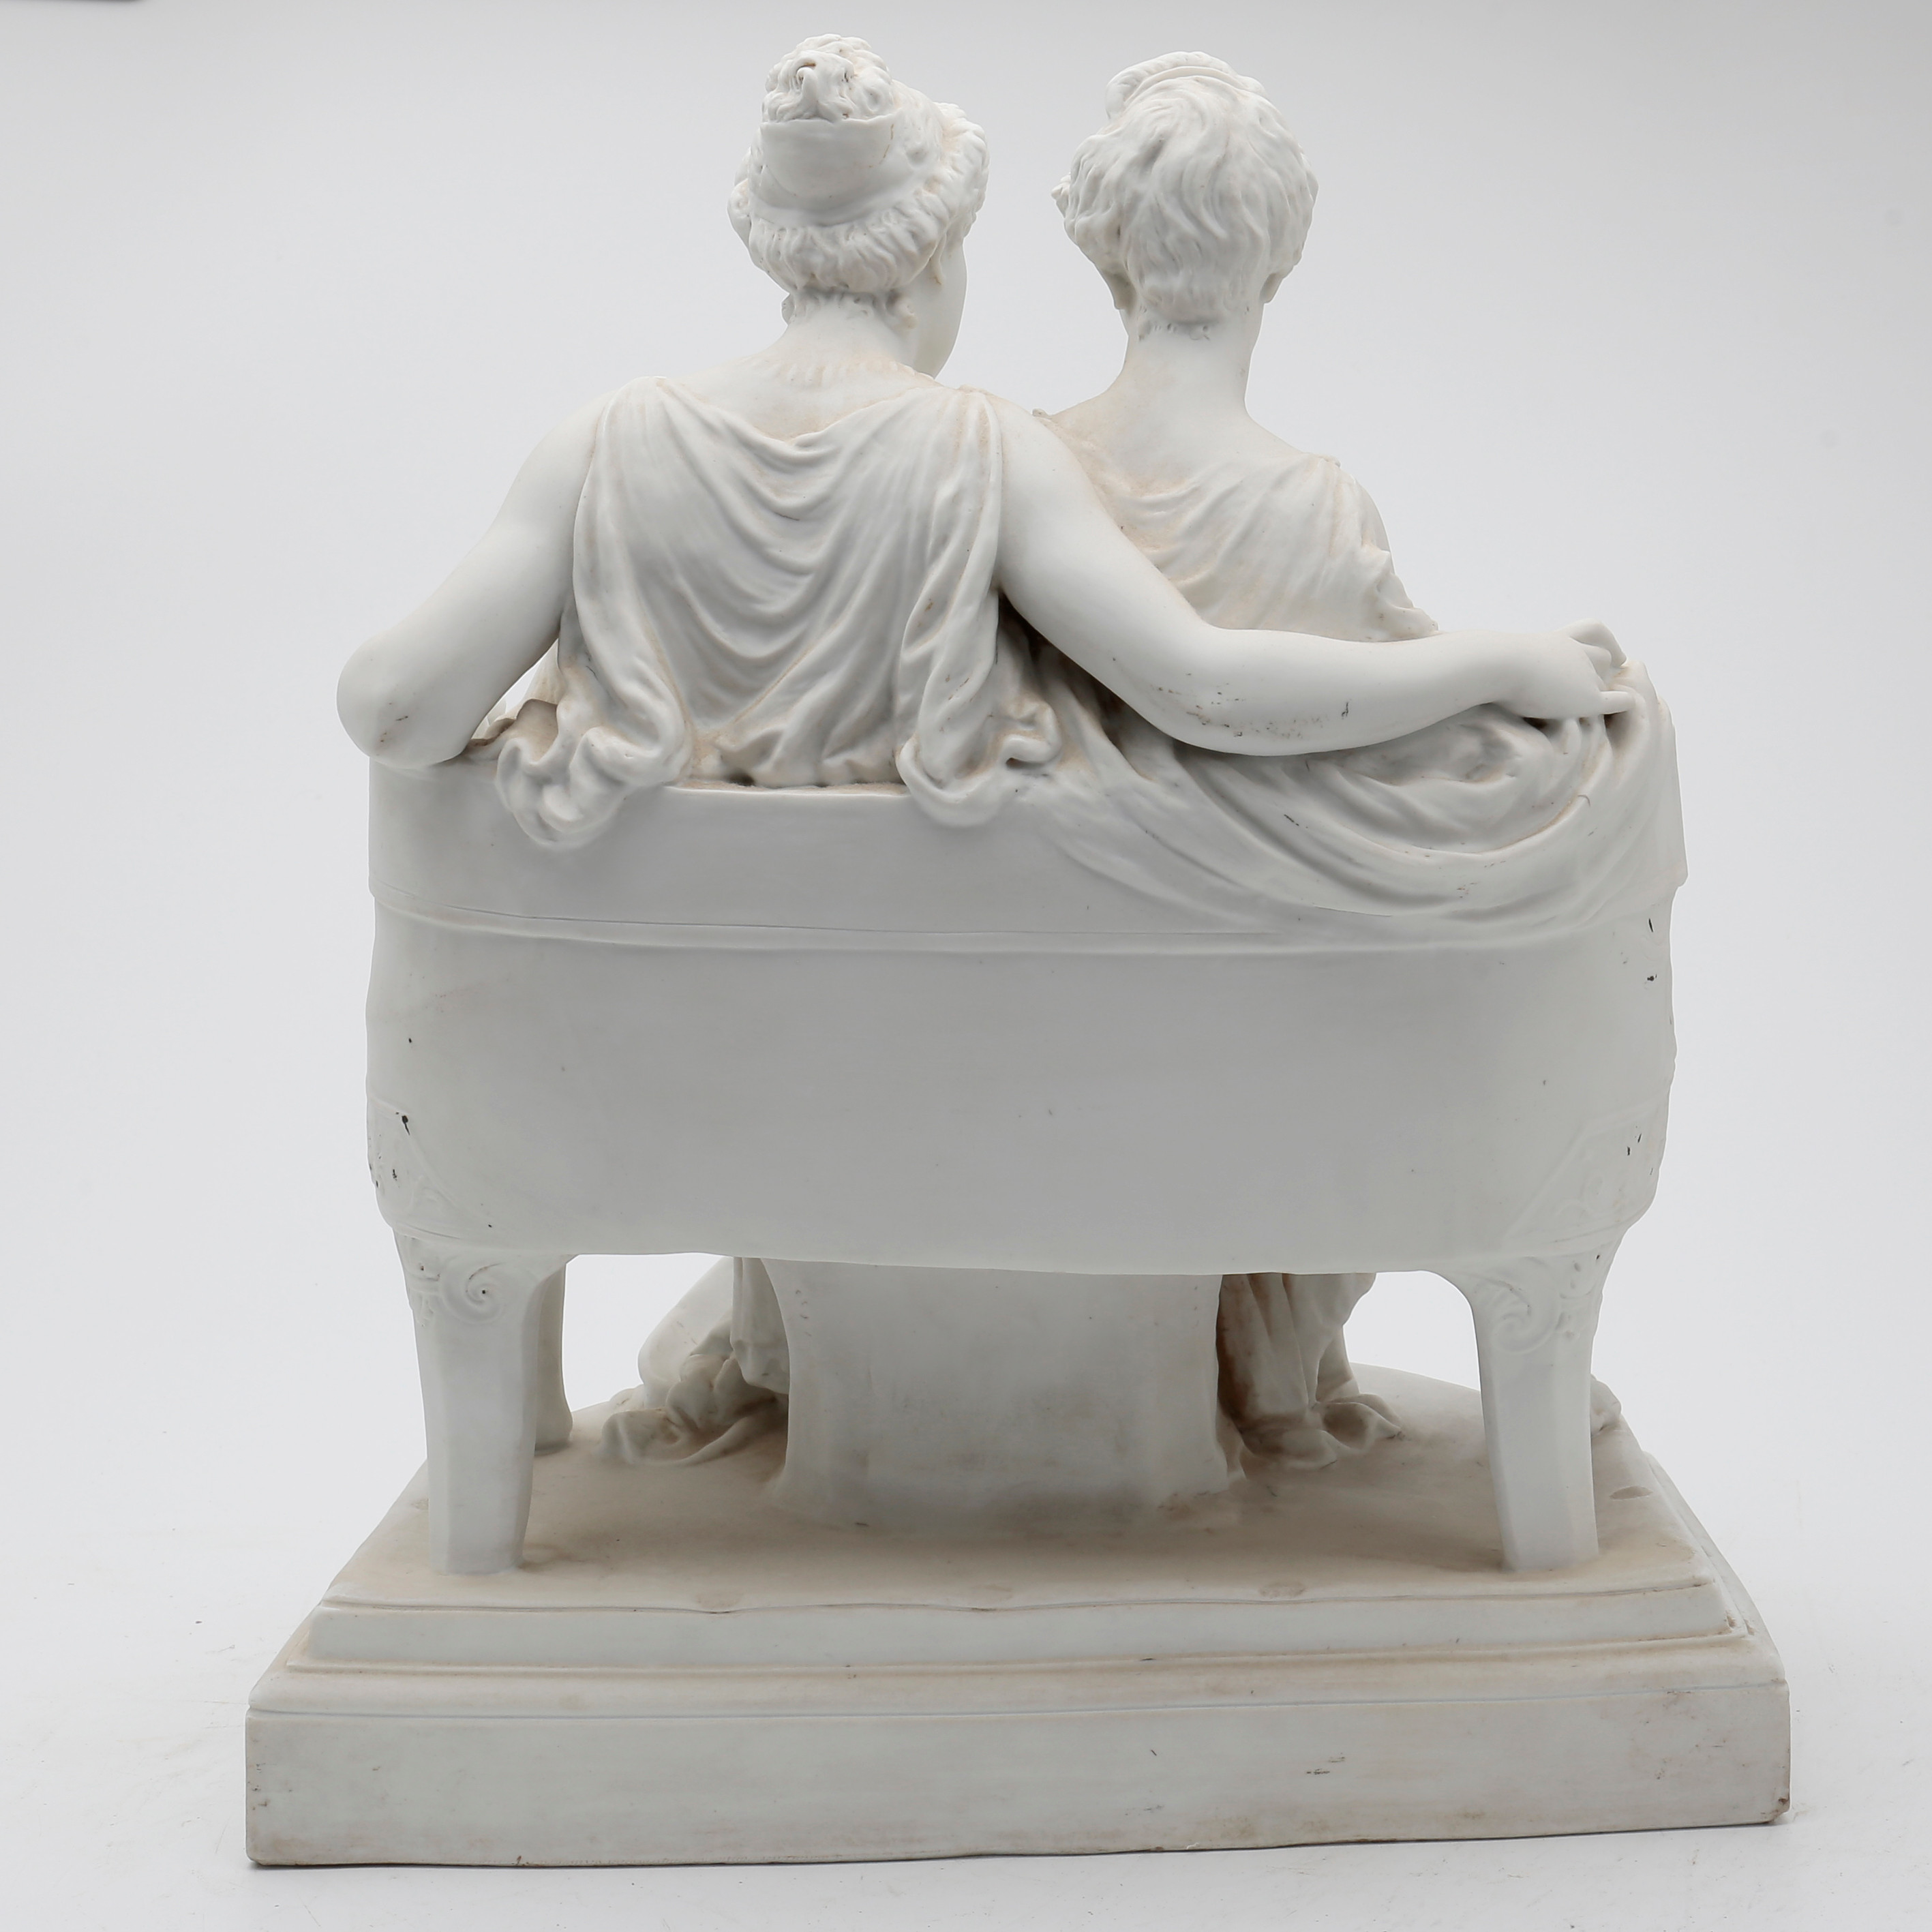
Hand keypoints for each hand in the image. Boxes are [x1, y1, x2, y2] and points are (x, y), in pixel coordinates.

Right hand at [1493, 622, 1634, 720]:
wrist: (1498, 664)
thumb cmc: (1486, 664)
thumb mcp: (1492, 659)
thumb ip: (1494, 663)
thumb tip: (1471, 666)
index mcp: (1553, 643)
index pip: (1582, 642)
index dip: (1592, 652)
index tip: (1603, 658)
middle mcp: (1573, 654)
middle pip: (1600, 658)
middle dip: (1603, 667)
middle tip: (1613, 670)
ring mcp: (1582, 675)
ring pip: (1599, 683)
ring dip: (1598, 692)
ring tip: (1601, 702)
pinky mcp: (1587, 697)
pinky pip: (1615, 700)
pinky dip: (1622, 701)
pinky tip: (1629, 703)